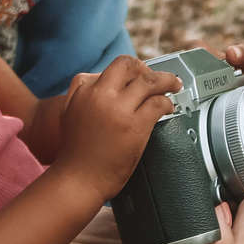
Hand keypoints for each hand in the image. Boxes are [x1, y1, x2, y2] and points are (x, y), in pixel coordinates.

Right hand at [51, 56, 179, 201]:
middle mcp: (100, 94)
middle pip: (129, 64)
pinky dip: (167, 104)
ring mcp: (118, 109)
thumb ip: (83, 93)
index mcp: (83, 88)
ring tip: (174, 85)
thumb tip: (105, 81)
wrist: (78, 179)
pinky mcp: (134, 125)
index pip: (112, 67)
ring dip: (166, 81)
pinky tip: (168, 109)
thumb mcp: (70, 111)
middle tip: (158, 78)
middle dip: (146, 68)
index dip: (131, 71)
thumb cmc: (76, 151)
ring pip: (149, 81)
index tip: (140, 77)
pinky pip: (158, 104)